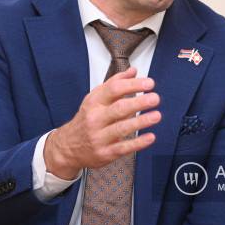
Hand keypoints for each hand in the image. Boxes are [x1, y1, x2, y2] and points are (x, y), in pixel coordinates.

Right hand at [43, 67, 160, 179]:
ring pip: (121, 128)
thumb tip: (133, 71)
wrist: (68, 147)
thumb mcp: (95, 98)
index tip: (149, 83)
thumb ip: (115, 83)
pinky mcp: (105, 153)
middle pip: (118, 108)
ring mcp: (99, 137)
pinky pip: (123, 148)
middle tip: (154, 98)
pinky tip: (150, 137)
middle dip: (138, 103)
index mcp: (94, 102)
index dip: (132, 85)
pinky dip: (138, 143)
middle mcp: (95, 119)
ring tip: (156, 115)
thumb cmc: (86, 119)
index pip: (114, 89)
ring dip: (141, 122)